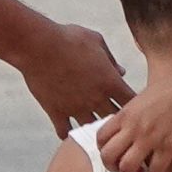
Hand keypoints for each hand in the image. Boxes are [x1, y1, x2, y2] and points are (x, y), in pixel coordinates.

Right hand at [18, 19, 134, 132]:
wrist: (38, 45)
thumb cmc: (69, 38)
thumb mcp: (96, 41)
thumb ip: (111, 59)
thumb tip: (121, 72)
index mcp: (110, 81)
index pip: (132, 101)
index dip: (133, 103)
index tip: (128, 101)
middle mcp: (96, 99)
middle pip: (116, 120)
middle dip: (118, 119)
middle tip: (114, 116)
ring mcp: (76, 108)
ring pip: (93, 129)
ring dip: (95, 128)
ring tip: (94, 125)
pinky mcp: (57, 112)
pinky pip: (65, 132)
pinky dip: (69, 133)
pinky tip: (69, 129)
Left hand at [96, 54, 171, 171]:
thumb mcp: (144, 97)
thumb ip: (132, 115)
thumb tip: (129, 128)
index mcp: (126, 114)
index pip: (100, 138)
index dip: (104, 149)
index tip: (115, 153)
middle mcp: (134, 127)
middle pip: (107, 156)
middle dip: (113, 166)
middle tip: (124, 167)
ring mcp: (150, 138)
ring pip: (126, 167)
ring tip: (142, 171)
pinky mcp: (169, 146)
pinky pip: (155, 171)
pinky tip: (162, 168)